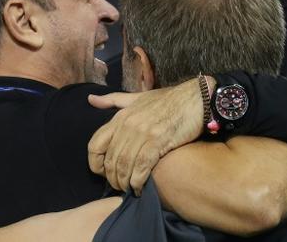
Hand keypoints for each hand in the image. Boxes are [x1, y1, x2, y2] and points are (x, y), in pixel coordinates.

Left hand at [87, 77, 208, 194]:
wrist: (196, 97)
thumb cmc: (168, 99)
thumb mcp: (137, 97)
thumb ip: (114, 100)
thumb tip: (90, 99)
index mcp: (120, 116)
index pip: (95, 145)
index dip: (95, 164)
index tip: (104, 173)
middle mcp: (128, 124)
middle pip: (110, 160)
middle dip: (112, 178)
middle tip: (120, 186)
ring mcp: (143, 132)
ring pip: (124, 165)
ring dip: (125, 183)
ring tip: (130, 189)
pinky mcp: (159, 140)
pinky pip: (141, 166)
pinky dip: (138, 181)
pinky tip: (140, 188)